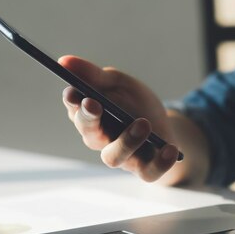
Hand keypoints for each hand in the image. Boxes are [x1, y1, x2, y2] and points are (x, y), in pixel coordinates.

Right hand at [59, 55, 179, 181]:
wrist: (162, 124)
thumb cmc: (134, 104)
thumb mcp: (118, 83)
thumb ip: (94, 75)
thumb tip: (64, 61)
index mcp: (91, 117)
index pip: (76, 110)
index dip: (73, 102)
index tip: (74, 92)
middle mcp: (101, 140)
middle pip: (89, 135)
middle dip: (89, 119)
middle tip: (94, 104)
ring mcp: (122, 157)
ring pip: (114, 157)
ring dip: (126, 141)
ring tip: (142, 124)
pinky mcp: (144, 170)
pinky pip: (150, 172)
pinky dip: (160, 162)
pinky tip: (170, 149)